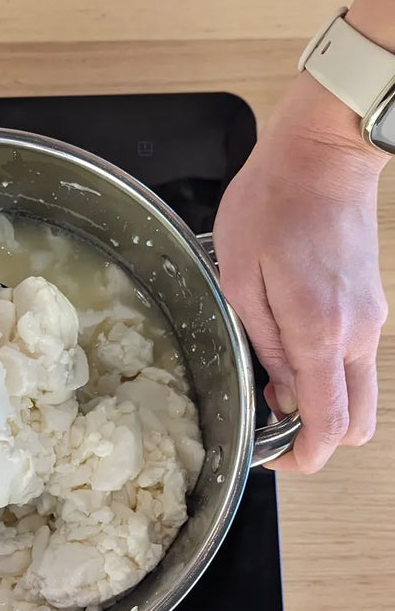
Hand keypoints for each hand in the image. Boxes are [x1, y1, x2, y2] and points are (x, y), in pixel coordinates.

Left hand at [213, 74, 387, 472]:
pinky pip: (356, 361)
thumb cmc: (273, 202)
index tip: (272, 456)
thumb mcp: (239, 278)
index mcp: (321, 332)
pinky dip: (330, 371)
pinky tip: (291, 342)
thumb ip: (263, 345)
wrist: (323, 152)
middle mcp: (358, 334)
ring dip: (322, 401)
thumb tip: (282, 398)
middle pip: (356, 425)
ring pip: (359, 393)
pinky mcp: (371, 305)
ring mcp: (371, 320)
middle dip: (316, 436)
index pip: (329, 426)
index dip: (302, 458)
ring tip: (275, 375)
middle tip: (271, 418)